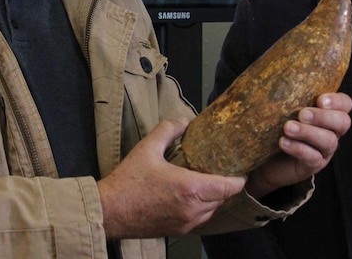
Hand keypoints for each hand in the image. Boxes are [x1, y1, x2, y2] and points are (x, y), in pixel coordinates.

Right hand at [98, 118, 246, 238]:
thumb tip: (185, 120)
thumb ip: (169, 130)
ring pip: (212, 210)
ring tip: (207, 180)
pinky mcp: (178, 231)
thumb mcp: (148, 148)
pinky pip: (200, 219)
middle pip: (223, 198)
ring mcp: (187, 223)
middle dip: (225, 185)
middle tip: (222, 169)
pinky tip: (192, 195)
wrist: (110, 211)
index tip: (242, 168)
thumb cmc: (128, 181)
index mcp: (191, 188)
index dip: (239, 178)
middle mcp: (193, 209)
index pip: (229, 187)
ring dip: (214, 197)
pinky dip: (202, 208)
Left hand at [245, 92, 351, 197]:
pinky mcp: (313, 165)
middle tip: (302, 114)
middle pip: (342, 122)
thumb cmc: (275, 126)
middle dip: (323, 117)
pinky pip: (313, 157)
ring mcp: (324, 150)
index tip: (320, 99)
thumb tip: (277, 70)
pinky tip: (283, 142)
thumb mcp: (283, 107)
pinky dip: (298, 148)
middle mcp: (331, 131)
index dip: (337, 101)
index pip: (345, 103)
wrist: (263, 158)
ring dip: (308, 132)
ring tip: (287, 128)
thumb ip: (288, 92)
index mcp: (327, 113)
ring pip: (328, 141)